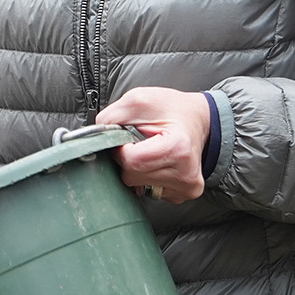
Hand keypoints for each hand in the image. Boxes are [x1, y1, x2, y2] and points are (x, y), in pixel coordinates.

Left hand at [95, 87, 211, 204]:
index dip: (121, 150)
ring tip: (151, 151)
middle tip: (140, 143)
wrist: (199, 120)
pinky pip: (149, 191)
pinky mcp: (182, 194)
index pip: (132, 162)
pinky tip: (158, 163)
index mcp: (178, 148)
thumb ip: (113, 116)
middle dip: (128, 159)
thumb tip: (95, 136)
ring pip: (138, 186)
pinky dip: (147, 176)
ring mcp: (185, 187)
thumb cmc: (173, 109)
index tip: (127, 139)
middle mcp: (185, 173)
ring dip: (137, 169)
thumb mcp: (141, 99)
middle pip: (132, 176)